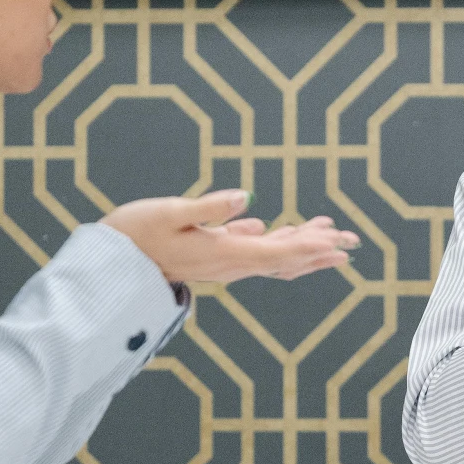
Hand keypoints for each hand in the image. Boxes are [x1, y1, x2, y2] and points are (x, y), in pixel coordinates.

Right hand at [102, 191, 357, 284]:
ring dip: (303, 246)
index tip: (341, 241)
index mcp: (224, 253)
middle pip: (285, 258)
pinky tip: (285, 230)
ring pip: (272, 257)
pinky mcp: (212, 258)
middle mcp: (229, 264)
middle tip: (353, 240)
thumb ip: (210, 206)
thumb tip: (247, 199)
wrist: (111, 264)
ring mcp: (221, 264)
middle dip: (320, 249)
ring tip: (330, 233)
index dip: (312, 244)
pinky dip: (276, 241)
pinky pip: (254, 252)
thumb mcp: (171, 211)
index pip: (279, 250)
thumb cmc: (136, 233)